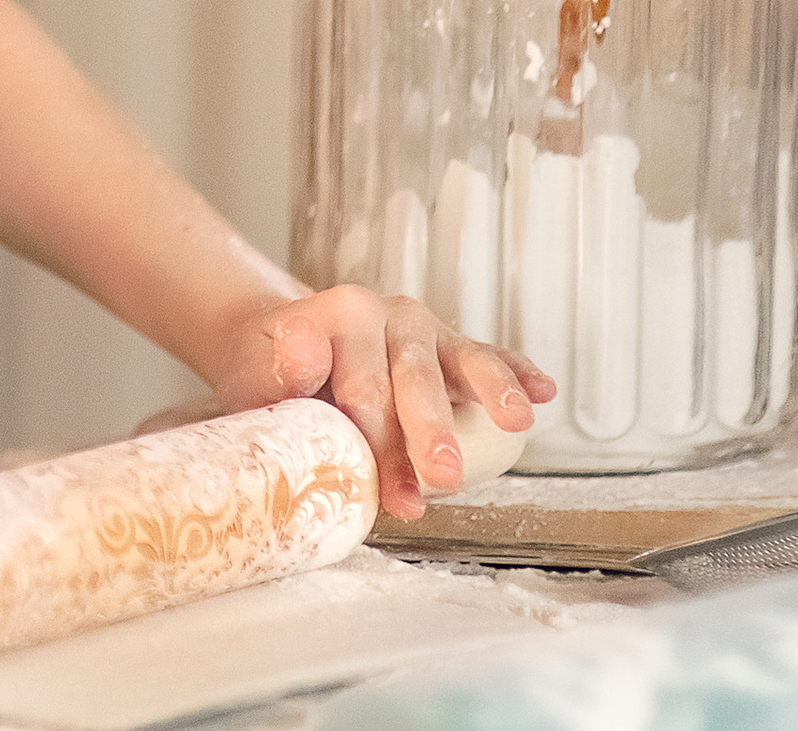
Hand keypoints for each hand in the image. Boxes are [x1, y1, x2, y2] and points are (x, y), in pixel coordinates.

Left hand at [201, 288, 553, 520]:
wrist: (275, 347)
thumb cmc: (270, 375)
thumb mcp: (256, 375)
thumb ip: (275, 371)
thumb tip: (300, 355)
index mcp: (333, 316)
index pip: (359, 382)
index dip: (370, 437)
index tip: (375, 482)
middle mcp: (382, 314)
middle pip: (409, 378)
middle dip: (426, 433)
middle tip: (441, 479)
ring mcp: (421, 328)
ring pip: (456, 362)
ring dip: (487, 396)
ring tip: (514, 422)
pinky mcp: (450, 346)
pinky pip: (487, 356)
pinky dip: (515, 372)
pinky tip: (542, 390)